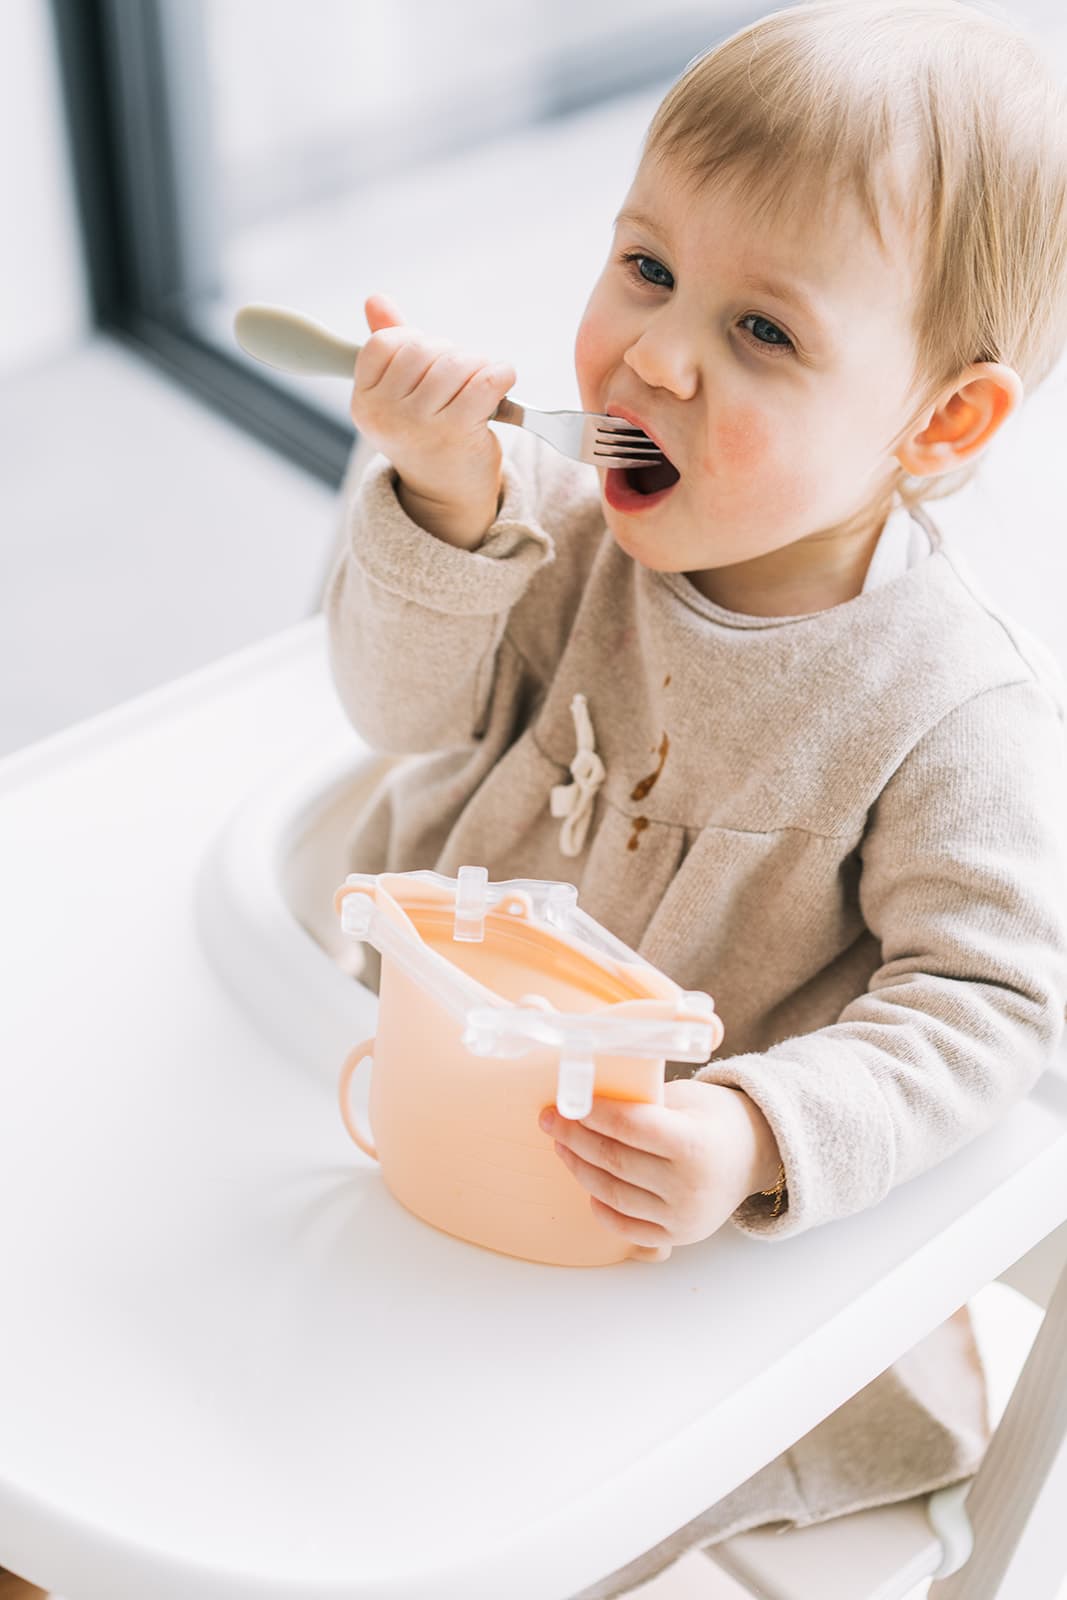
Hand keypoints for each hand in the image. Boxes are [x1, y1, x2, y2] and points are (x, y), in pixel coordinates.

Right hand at [350, 293, 516, 547]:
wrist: (449, 495)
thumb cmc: (428, 437)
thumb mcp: (400, 394)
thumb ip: (389, 347)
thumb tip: (375, 300)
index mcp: (364, 400)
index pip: (386, 342)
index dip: (416, 343)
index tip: (431, 366)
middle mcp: (384, 414)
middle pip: (424, 349)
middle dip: (452, 355)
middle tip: (463, 379)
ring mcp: (418, 424)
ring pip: (456, 362)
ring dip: (478, 366)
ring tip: (481, 386)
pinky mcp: (455, 432)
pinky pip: (485, 380)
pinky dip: (501, 374)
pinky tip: (502, 383)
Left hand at [539, 1080, 780, 1256]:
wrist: (753, 1156)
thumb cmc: (714, 1119)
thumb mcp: (686, 1098)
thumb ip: (643, 1103)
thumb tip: (586, 1100)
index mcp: (696, 1144)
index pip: (631, 1126)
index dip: (593, 1113)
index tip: (566, 1100)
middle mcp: (690, 1187)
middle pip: (615, 1161)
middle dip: (575, 1138)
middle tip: (551, 1119)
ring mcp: (683, 1218)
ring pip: (613, 1195)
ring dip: (579, 1168)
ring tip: (562, 1145)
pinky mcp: (676, 1237)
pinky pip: (624, 1226)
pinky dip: (600, 1205)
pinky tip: (587, 1183)